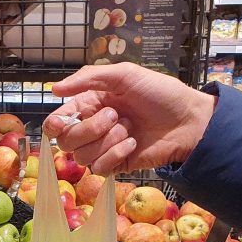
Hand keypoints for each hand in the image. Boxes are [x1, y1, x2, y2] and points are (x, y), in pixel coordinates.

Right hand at [42, 63, 215, 175]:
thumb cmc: (160, 93)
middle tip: (115, 116)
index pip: (57, 121)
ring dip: (107, 141)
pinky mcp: (116, 165)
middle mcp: (93, 127)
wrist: (187, 120)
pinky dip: (116, 154)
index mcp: (90, 104)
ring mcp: (104, 148)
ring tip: (129, 129)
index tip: (63, 120)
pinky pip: (100, 168)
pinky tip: (133, 144)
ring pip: (82, 156)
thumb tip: (54, 89)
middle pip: (66, 141)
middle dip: (89, 129)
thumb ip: (88, 78)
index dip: (56, 123)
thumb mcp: (125, 74)